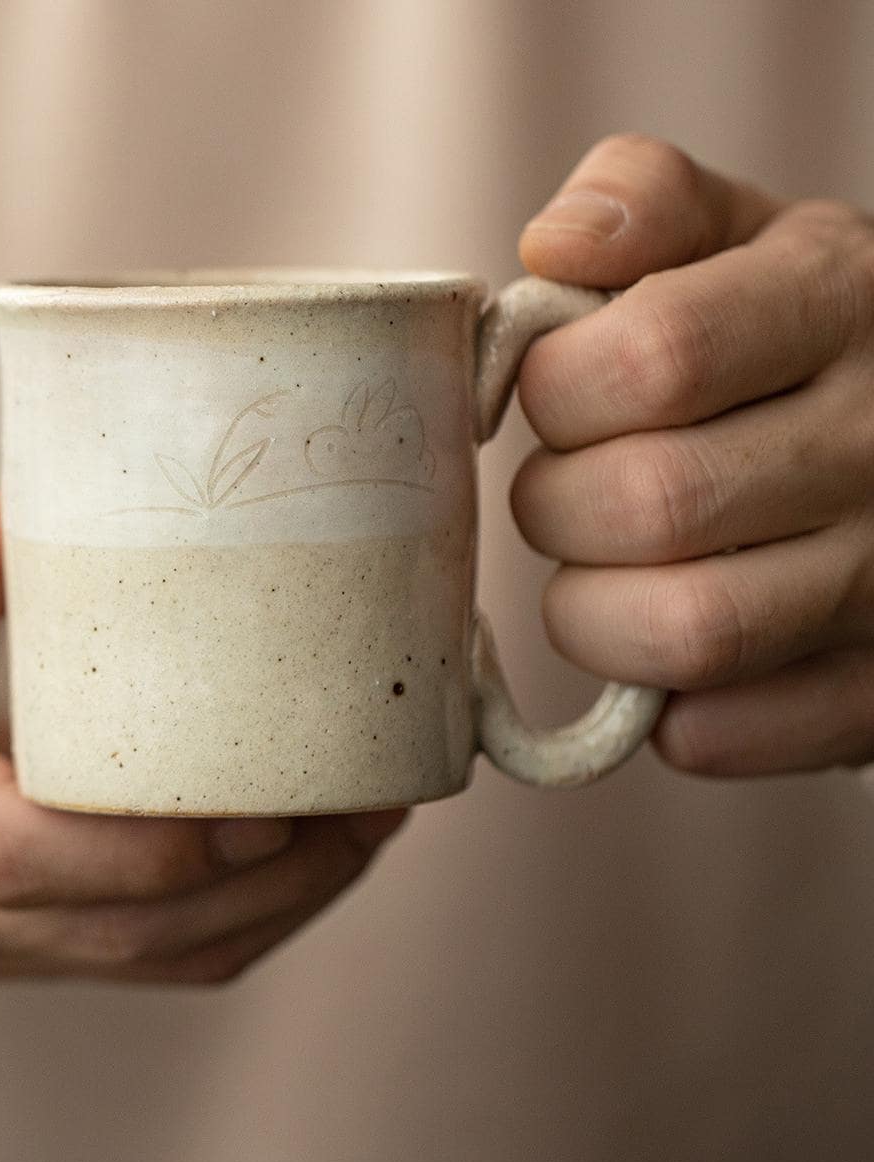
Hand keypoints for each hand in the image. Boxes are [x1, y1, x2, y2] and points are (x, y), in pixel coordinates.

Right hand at [0, 470, 403, 993]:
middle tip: (361, 798)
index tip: (260, 800)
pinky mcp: (22, 936)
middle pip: (100, 923)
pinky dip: (244, 915)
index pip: (1, 849)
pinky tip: (314, 850)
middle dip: (247, 878)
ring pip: (140, 955)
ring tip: (368, 820)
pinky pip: (146, 955)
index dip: (137, 847)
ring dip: (270, 903)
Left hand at [510, 133, 873, 776]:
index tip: (548, 394)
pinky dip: (661, 708)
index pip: (649, 358)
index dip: (553, 390)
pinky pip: (726, 733)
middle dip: (556, 506)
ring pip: (683, 632)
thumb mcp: (740, 236)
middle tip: (569, 490)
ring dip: (591, 611)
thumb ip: (646, 204)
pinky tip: (663, 651)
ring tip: (604, 569)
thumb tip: (553, 243)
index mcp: (838, 300)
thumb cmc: (789, 335)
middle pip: (645, 505)